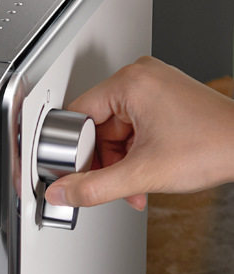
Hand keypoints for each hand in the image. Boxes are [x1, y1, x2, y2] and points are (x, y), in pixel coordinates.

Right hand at [45, 56, 233, 208]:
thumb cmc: (214, 146)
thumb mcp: (140, 174)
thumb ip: (92, 188)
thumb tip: (60, 194)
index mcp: (130, 82)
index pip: (76, 117)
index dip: (73, 152)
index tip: (77, 174)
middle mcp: (140, 79)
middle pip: (94, 129)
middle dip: (102, 164)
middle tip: (113, 183)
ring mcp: (152, 90)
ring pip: (112, 135)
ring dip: (117, 166)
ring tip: (135, 184)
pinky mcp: (161, 103)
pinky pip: (130, 133)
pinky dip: (132, 158)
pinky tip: (143, 174)